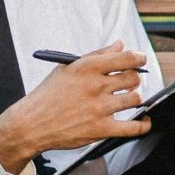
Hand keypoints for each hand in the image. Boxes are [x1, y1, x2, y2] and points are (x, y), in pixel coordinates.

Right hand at [0, 41, 149, 173]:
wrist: (30, 124)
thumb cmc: (48, 95)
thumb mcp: (67, 67)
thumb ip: (97, 55)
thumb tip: (121, 44)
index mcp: (87, 68)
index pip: (126, 58)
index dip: (139, 58)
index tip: (140, 60)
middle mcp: (95, 86)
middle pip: (133, 78)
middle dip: (134, 79)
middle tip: (128, 83)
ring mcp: (99, 108)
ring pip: (135, 99)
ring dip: (134, 99)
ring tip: (126, 100)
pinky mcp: (100, 129)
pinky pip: (132, 128)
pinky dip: (142, 125)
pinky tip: (143, 122)